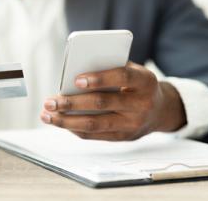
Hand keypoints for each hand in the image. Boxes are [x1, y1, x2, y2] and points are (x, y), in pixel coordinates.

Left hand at [41, 62, 186, 140]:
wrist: (160, 110)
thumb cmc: (136, 84)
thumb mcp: (131, 71)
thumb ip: (108, 69)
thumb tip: (72, 74)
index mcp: (145, 81)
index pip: (123, 77)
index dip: (99, 78)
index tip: (76, 80)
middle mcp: (141, 104)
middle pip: (102, 104)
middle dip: (72, 103)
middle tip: (49, 101)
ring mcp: (132, 124)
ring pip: (95, 124)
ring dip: (67, 121)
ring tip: (47, 115)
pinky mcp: (123, 137)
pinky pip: (95, 135)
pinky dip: (74, 128)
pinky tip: (60, 122)